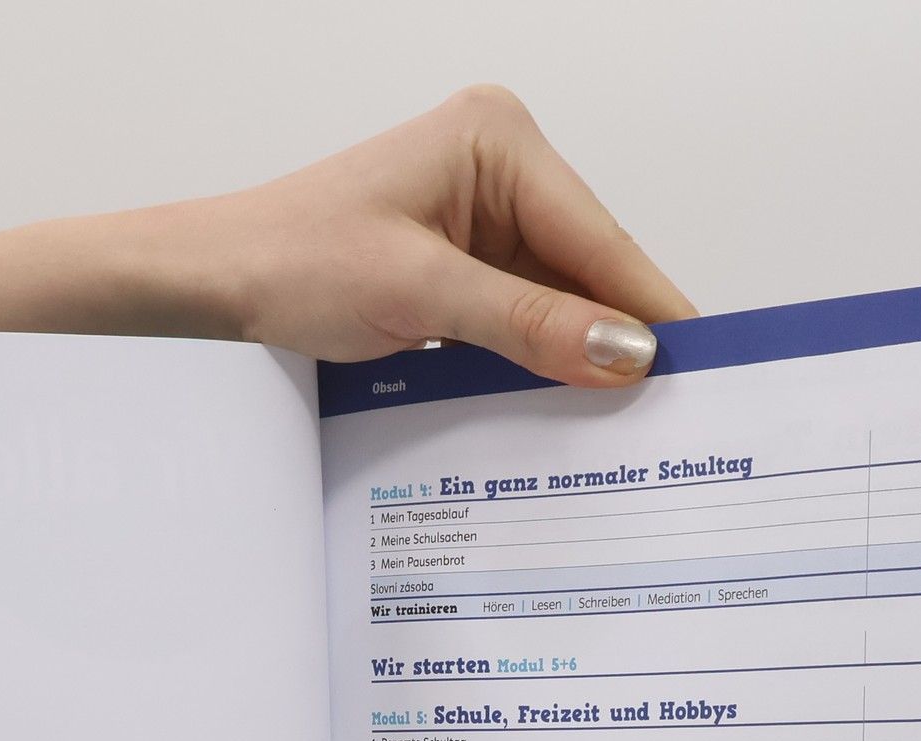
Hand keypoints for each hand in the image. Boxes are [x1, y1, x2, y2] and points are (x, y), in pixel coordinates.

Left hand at [213, 84, 697, 381]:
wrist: (221, 280)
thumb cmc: (295, 260)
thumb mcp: (421, 294)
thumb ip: (529, 322)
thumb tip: (624, 351)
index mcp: (498, 140)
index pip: (597, 236)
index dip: (647, 308)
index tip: (699, 367)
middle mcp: (501, 167)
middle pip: (587, 268)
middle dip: (616, 337)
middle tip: (670, 412)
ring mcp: (484, 216)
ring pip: (561, 299)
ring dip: (579, 355)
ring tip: (627, 421)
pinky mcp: (466, 262)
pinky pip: (525, 315)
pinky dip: (540, 358)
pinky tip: (565, 401)